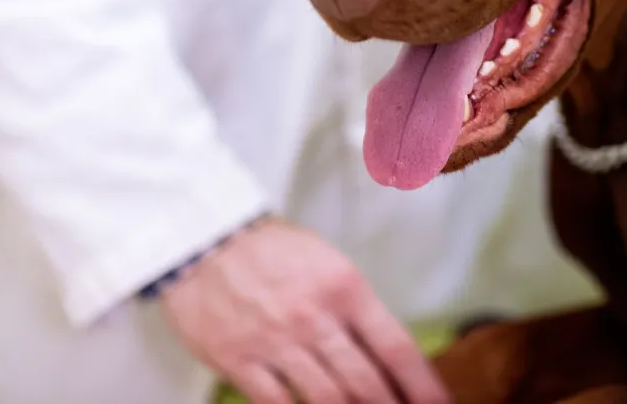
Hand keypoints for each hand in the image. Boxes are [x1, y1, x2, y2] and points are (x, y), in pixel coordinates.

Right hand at [161, 218, 447, 403]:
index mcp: (346, 288)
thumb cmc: (272, 250)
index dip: (422, 384)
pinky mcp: (238, 360)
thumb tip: (381, 354)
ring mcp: (276, 342)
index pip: (396, 347)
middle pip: (366, 382)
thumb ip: (354, 308)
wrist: (204, 238)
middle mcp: (316, 318)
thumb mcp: (328, 264)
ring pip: (326, 399)